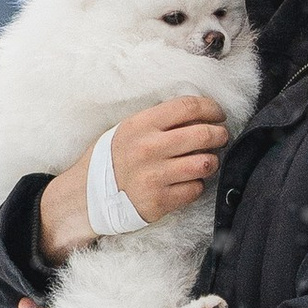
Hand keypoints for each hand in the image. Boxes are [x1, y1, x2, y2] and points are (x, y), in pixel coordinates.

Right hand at [35, 93, 233, 262]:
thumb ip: (159, 120)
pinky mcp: (160, 201)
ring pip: (206, 163)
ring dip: (210, 161)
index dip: (211, 108)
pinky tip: (186, 182)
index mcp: (141, 124)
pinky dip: (196, 185)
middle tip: (220, 137)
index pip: (189, 106)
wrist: (87, 196)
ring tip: (203, 161)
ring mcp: (155, 176)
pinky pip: (196, 189)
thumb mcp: (128, 129)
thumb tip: (198, 114)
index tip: (217, 115)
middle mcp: (149, 148)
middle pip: (204, 134)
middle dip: (219, 135)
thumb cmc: (112, 158)